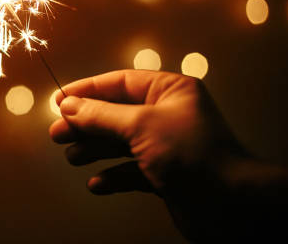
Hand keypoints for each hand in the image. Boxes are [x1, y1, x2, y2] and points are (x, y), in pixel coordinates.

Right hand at [49, 69, 250, 239]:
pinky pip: (130, 170)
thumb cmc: (190, 154)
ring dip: (94, 151)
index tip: (59, 101)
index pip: (120, 82)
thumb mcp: (139, 125)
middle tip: (57, 134)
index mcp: (169, 91)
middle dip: (86, 124)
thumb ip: (100, 115)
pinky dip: (113, 176)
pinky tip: (98, 184)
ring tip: (73, 157)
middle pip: (115, 113)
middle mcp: (167, 114)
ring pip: (119, 142)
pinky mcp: (163, 174)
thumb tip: (68, 105)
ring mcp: (165, 145)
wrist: (230, 206)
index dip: (87, 90)